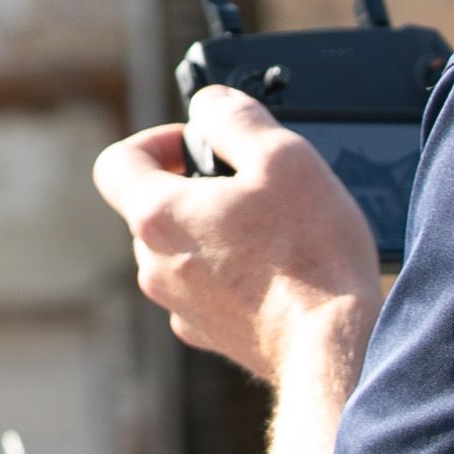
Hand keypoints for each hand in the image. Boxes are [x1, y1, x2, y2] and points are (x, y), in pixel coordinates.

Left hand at [95, 87, 380, 382]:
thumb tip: (210, 104)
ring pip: (181, 252)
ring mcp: (181, 308)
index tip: (195, 144)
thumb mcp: (282, 157)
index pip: (116, 163)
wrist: (337, 349)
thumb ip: (235, 118)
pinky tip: (279, 272)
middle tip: (248, 182)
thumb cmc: (310, 254)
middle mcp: (156, 268)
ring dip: (215, 232)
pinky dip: (232, 274)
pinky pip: (208, 292)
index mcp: (158, 218)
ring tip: (272, 228)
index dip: (154, 141)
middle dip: (194, 187)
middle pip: (153, 208)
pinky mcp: (212, 336)